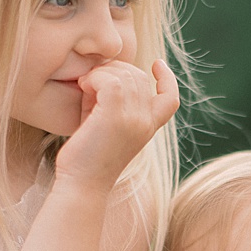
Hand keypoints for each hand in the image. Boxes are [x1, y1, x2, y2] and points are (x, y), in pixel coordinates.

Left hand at [55, 58, 178, 193]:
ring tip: (84, 84)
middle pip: (141, 78)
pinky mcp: (115, 116)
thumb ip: (111, 101)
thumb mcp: (104, 125)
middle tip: (91, 80)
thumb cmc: (85, 158)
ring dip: (102, 73)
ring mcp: (133, 119)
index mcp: (148, 128)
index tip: (157, 64)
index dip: (168, 78)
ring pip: (126, 74)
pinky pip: (110, 80)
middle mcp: (145, 122)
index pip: (170, 99)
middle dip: (116, 70)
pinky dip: (95, 77)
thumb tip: (103, 73)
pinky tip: (82, 86)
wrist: (80, 186)